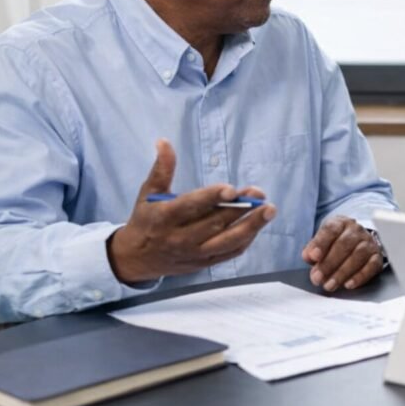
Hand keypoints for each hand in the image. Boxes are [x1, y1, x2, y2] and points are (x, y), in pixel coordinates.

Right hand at [107, 139, 277, 282]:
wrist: (136, 259)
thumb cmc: (145, 220)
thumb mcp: (148, 193)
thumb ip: (161, 169)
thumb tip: (164, 142)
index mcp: (165, 217)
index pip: (191, 207)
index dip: (212, 198)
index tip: (232, 189)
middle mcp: (180, 238)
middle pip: (215, 224)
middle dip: (240, 209)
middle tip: (260, 194)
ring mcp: (194, 253)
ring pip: (227, 242)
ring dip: (251, 226)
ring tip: (269, 211)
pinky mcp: (203, 263)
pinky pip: (229, 254)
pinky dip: (245, 240)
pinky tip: (257, 225)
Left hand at [301, 216, 382, 292]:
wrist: (357, 242)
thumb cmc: (336, 243)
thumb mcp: (321, 242)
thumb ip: (313, 250)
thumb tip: (309, 256)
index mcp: (340, 223)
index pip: (330, 230)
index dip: (321, 243)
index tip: (313, 257)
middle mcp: (356, 230)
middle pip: (344, 244)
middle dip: (329, 263)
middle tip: (318, 278)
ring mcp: (369, 243)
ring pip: (358, 255)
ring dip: (342, 272)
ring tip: (330, 284)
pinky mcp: (377, 257)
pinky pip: (371, 266)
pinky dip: (360, 276)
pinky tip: (348, 284)